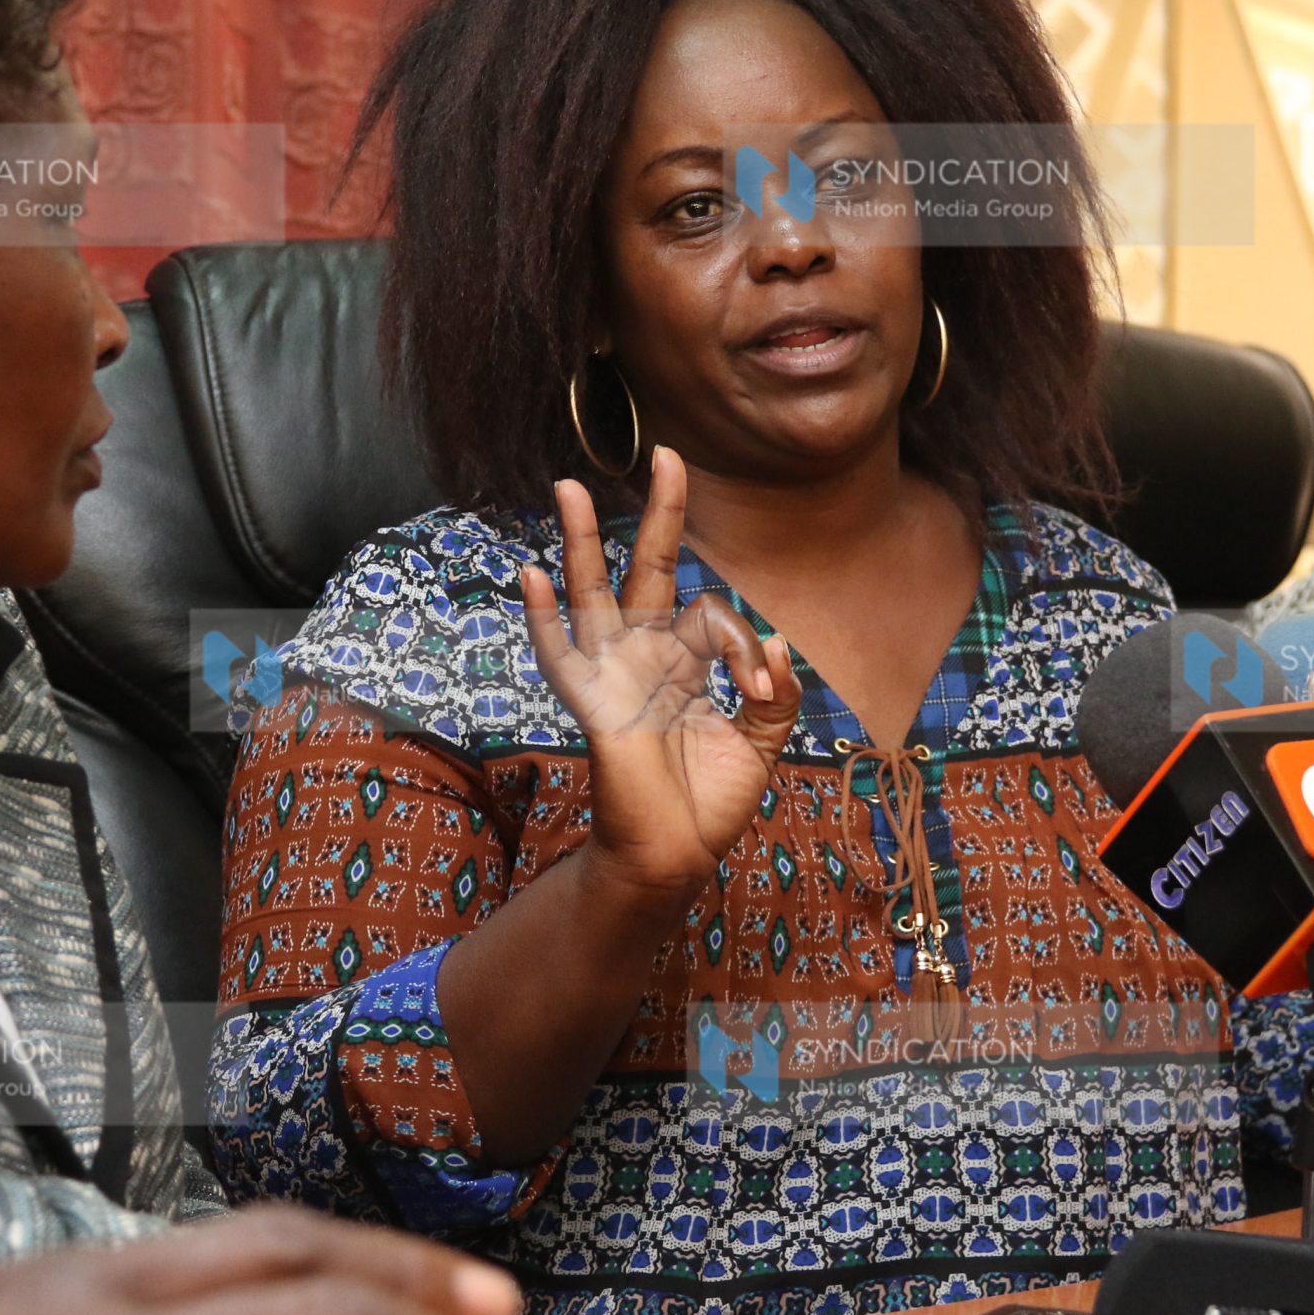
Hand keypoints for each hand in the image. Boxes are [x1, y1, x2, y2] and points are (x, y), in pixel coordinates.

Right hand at [518, 447, 798, 907]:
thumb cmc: (707, 806)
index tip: (765, 683)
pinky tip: (532, 575)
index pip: (716, 617)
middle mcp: (644, 658)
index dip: (747, 643)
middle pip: (648, 570)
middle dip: (659, 515)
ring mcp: (613, 676)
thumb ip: (773, 692)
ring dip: (581, 542)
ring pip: (594, 595)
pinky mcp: (594, 705)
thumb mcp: (758, 742)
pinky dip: (544, 618)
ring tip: (568, 488)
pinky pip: (561, 655)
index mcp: (683, 663)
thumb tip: (781, 640)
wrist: (675, 859)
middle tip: (667, 455)